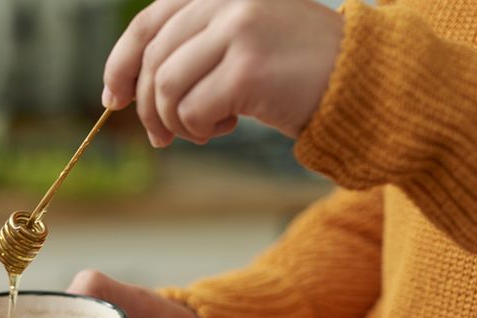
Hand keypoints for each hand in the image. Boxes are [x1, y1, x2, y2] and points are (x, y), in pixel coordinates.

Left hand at [102, 0, 343, 144]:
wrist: (363, 80)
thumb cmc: (298, 68)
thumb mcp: (242, 38)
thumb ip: (195, 45)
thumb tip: (128, 85)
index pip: (149, 21)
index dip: (121, 63)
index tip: (113, 98)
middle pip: (155, 59)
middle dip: (148, 107)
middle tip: (161, 137)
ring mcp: (239, 29)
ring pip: (167, 87)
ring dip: (177, 121)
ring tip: (203, 130)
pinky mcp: (248, 68)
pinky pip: (193, 110)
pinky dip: (200, 128)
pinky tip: (227, 126)